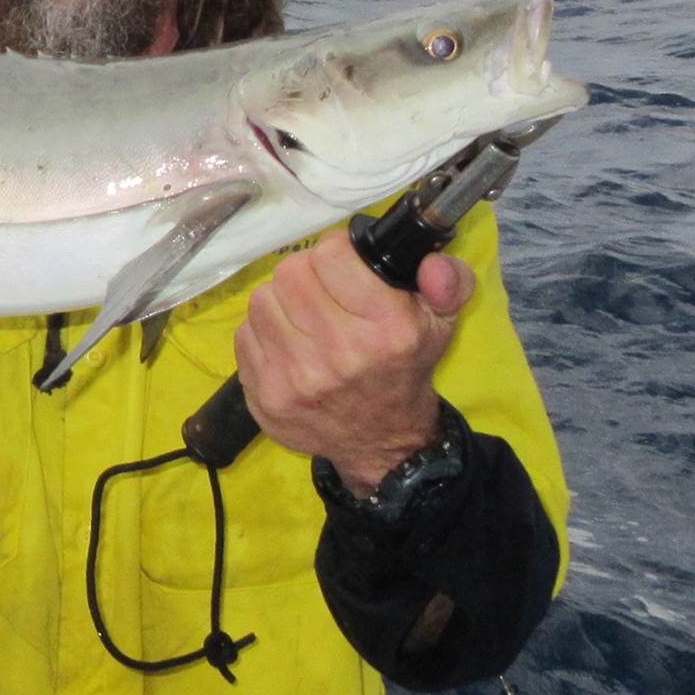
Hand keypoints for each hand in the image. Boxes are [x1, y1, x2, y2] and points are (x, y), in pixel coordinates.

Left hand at [234, 232, 474, 496]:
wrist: (381, 440)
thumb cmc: (405, 367)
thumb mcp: (441, 321)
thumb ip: (449, 282)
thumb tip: (433, 264)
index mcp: (387, 331)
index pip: (331, 255)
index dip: (337, 253)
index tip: (345, 268)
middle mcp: (341, 354)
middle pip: (291, 273)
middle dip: (307, 275)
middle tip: (323, 292)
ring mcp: (298, 379)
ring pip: (263, 300)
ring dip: (282, 302)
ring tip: (305, 319)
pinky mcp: (266, 397)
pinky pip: (245, 334)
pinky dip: (264, 333)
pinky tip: (289, 346)